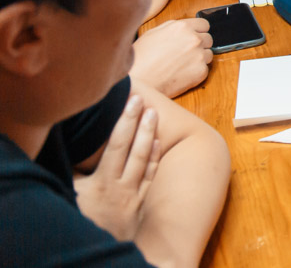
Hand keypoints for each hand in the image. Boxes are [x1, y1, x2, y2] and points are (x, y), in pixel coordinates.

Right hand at [74, 94, 160, 241]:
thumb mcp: (69, 197)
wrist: (95, 255)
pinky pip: (149, 177)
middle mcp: (120, 188)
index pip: (116, 145)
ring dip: (150, 136)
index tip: (132, 100)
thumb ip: (73, 173)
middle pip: (134, 149)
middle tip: (145, 102)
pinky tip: (157, 143)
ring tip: (154, 116)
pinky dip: (154, 159)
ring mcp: (132, 197)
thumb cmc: (77, 223)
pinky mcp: (139, 206)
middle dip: (140, 123)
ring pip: (145, 161)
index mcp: (101, 183)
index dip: (125, 121)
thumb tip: (71, 147)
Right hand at [131, 18, 213, 97]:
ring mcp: (199, 56)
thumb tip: (183, 27)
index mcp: (182, 27)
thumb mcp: (153, 33)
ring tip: (180, 65)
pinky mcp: (201, 72)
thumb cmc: (140, 58)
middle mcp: (194, 39)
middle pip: (208, 39)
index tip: (192, 37)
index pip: (204, 24)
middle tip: (184, 54)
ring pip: (209, 54)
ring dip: (199, 58)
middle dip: (199, 45)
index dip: (198, 31)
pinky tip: (181, 74)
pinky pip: (205, 69)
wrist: (137, 81)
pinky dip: (196, 72)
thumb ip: (172, 27)